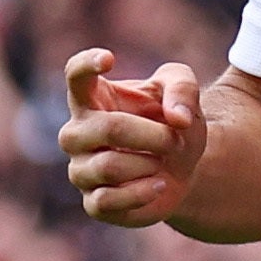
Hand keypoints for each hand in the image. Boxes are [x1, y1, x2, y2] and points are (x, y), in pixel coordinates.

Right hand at [60, 49, 206, 229]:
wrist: (184, 170)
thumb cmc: (173, 123)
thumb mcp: (185, 93)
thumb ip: (183, 89)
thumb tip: (177, 118)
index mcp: (93, 98)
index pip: (75, 75)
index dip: (86, 65)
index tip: (109, 58)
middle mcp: (77, 132)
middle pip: (106, 129)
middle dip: (152, 135)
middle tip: (174, 140)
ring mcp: (80, 169)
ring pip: (109, 167)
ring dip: (150, 164)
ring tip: (163, 162)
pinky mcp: (93, 202)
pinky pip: (108, 200)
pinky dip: (142, 192)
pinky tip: (160, 185)